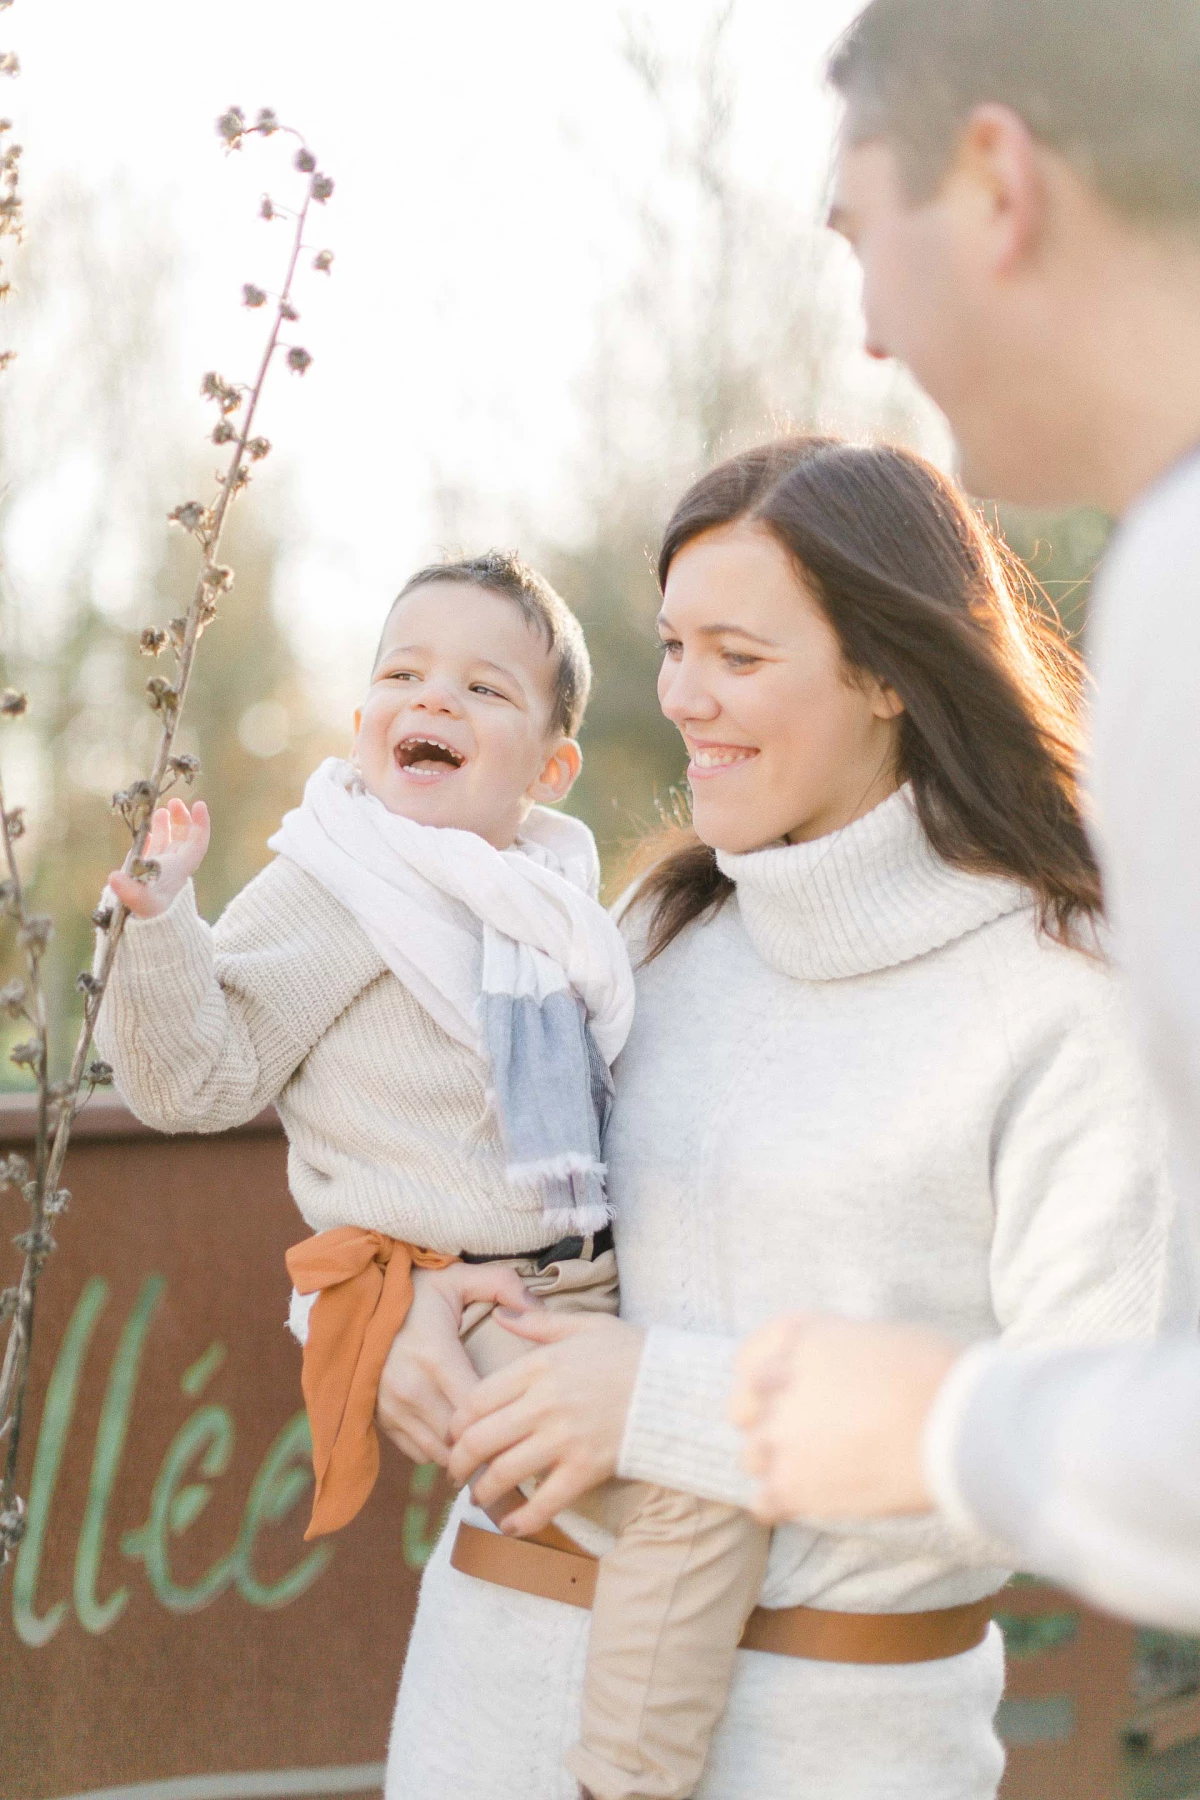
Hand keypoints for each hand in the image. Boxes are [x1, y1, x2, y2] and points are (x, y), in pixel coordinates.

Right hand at [108, 798, 210, 919]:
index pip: (198, 843)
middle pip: (185, 838)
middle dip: (183, 820)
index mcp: (180, 869)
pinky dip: (153, 836)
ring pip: (170, 841)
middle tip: (176, 802)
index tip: (200, 805)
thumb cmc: (148, 916)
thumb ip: (129, 891)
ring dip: (168, 824)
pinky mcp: (148, 872)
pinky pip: (154, 849)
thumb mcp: (140, 903)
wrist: (144, 930)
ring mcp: (161, 868)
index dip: (201, 824)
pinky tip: (148, 828)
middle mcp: (174, 867)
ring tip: (162, 809)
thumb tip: (114, 877)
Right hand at [375, 1261, 536, 1467]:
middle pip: (459, 1439)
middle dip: (486, 1440)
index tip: (521, 1412)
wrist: (358, 1299)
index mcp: (435, 1355)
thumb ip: (502, 1285)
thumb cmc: (415, 1290)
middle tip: (511, 1433)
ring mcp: (391, 1406)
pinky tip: (454, 1434)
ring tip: (486, 1437)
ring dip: (463, 1450)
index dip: (501, 1416)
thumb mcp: (458, 1277)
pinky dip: (438, 1449)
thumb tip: (539, 1308)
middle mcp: (410, 1388)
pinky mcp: (379, 1417)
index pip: (476, 1408)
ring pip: (439, 1452)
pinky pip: (417, 1452)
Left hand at [447, 1311, 644, 1535]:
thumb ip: (538, 1323)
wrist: (678, 1387)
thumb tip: (501, 1314)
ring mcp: (564, 1439)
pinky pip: (545, 1503)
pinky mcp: (585, 1469)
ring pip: (504, 1473)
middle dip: (459, 1461)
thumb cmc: (632, 1353)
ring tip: (477, 1496)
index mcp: (540, 1367)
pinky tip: (509, 1526)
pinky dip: (522, 1520)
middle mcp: (545, 1404)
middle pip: (481, 1440)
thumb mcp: (586, 1326)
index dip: (456, 1422)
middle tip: (456, 1470)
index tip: (454, 1433)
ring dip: (482, 1491)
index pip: (477, 1398)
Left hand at [731, 1315, 961, 1522]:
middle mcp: (776, 1382)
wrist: (956, 1426)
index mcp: (799, 1337)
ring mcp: (779, 1435)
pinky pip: (763, 1502)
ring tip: (816, 1471)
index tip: (784, 1391)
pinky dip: (781, 1505)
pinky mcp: (792, 1486)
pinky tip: (810, 1502)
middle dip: (766, 1420)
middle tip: (804, 1433)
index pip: (749, 1359)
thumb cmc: (936, 1375)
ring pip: (752, 1457)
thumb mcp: (877, 1339)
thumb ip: (836, 1356)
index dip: (766, 1378)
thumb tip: (837, 1377)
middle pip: (740, 1408)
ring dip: (777, 1464)